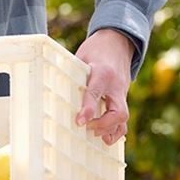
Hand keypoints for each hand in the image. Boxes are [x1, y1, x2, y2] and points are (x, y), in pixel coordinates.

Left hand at [73, 29, 133, 145]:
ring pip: (123, 118)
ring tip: (94, 134)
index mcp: (102, 72)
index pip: (96, 93)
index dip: (88, 109)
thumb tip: (55, 89)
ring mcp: (122, 93)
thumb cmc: (95, 49)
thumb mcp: (81, 56)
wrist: (118, 42)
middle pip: (118, 111)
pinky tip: (105, 137)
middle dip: (103, 124)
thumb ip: (72, 73)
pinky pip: (124, 119)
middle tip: (86, 127)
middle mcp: (116, 85)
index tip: (79, 122)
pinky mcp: (123, 98)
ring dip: (109, 129)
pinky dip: (116, 130)